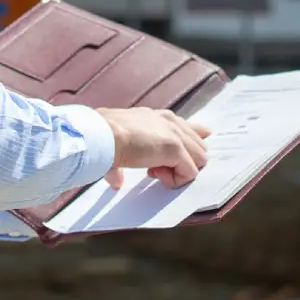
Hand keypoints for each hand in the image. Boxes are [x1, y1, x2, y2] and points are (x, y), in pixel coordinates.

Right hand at [94, 107, 211, 189]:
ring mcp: (174, 134)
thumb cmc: (102, 137)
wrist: (101, 135)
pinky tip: (155, 176)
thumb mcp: (116, 141)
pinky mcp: (175, 148)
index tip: (180, 155)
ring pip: (199, 158)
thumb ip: (123, 160)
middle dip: (182, 162)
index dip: (191, 142)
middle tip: (155, 169)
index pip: (186, 127)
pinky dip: (175, 180)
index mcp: (156, 117)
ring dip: (179, 171)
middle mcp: (169, 121)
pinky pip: (190, 172)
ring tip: (153, 172)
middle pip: (198, 145)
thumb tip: (116, 182)